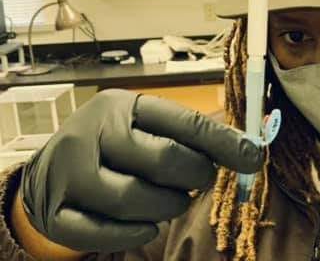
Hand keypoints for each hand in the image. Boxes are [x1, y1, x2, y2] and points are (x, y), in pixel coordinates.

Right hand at [19, 89, 261, 252]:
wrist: (45, 173)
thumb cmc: (113, 148)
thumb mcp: (145, 127)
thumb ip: (190, 136)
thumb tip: (249, 150)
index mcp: (121, 106)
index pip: (184, 122)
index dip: (223, 143)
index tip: (253, 158)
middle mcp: (92, 133)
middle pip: (163, 159)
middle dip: (195, 176)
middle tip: (200, 182)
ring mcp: (69, 173)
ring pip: (134, 198)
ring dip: (167, 207)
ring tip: (172, 201)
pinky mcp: (56, 212)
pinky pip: (102, 233)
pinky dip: (133, 233)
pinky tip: (147, 227)